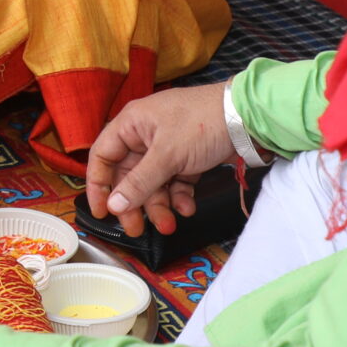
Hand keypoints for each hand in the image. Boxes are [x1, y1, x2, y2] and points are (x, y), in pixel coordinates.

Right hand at [85, 83, 235, 237]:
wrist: (247, 117)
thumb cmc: (202, 123)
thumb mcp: (167, 155)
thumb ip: (139, 183)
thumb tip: (114, 205)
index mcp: (131, 124)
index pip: (103, 156)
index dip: (98, 184)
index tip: (101, 212)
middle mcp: (145, 135)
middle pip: (129, 175)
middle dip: (134, 203)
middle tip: (137, 228)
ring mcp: (167, 147)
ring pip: (153, 183)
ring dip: (159, 205)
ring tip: (170, 225)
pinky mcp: (187, 157)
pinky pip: (175, 182)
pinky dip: (179, 196)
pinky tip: (187, 207)